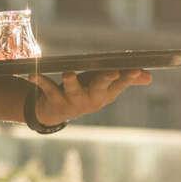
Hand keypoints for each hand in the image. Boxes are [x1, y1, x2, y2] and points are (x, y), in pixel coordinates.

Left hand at [28, 68, 151, 126]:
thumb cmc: (85, 92)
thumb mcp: (105, 86)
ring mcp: (72, 101)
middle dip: (106, 80)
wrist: (55, 112)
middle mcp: (91, 99)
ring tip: (69, 73)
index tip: (136, 69)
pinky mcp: (53, 99)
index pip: (120, 83)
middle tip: (111, 72)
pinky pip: (46, 88)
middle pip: (100, 88)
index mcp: (105, 93)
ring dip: (71, 82)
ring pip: (73, 90)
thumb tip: (149, 76)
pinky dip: (39, 81)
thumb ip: (126, 80)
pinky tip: (31, 74)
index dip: (129, 77)